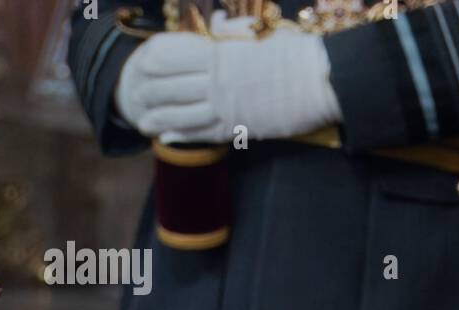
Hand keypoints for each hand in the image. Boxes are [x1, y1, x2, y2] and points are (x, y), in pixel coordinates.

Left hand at [114, 22, 338, 144]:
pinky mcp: (241, 127)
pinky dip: (182, 136)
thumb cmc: (297, 55)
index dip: (151, 60)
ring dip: (158, 119)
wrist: (322, 80)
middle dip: (147, 93)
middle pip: (168, 86)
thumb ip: (235, 32)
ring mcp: (228, 104)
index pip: (170, 53)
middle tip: (136, 99)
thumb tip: (218, 22)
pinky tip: (167, 138)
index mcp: (220, 51)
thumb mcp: (261, 35)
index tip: (142, 65)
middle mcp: (218, 79)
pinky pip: (203, 134)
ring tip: (144, 124)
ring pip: (180, 114)